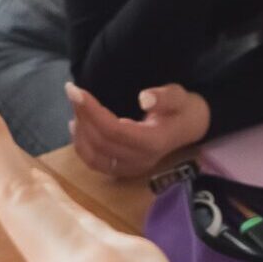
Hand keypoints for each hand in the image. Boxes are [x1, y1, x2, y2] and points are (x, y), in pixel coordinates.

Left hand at [64, 82, 209, 179]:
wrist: (189, 127)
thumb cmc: (183, 109)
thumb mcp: (179, 96)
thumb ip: (164, 97)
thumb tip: (144, 98)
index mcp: (152, 142)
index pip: (113, 130)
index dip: (91, 111)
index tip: (75, 90)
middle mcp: (140, 160)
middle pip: (100, 143)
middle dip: (82, 116)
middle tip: (73, 92)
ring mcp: (131, 169)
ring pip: (93, 157)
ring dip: (79, 132)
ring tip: (76, 107)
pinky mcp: (124, 171)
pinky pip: (95, 163)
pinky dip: (82, 146)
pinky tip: (78, 127)